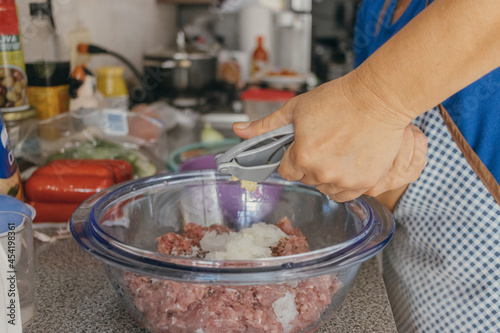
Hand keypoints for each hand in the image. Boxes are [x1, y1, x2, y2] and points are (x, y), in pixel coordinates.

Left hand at [233, 72, 426, 201]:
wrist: (379, 97)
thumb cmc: (339, 99)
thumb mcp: (295, 109)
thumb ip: (265, 126)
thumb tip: (239, 131)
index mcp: (303, 157)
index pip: (286, 171)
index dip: (292, 158)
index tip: (302, 147)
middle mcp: (323, 172)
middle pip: (306, 179)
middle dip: (309, 164)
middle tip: (323, 144)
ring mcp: (345, 180)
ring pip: (325, 188)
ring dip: (326, 175)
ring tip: (337, 152)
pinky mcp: (366, 182)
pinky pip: (347, 194)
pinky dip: (344, 183)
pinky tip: (348, 163)